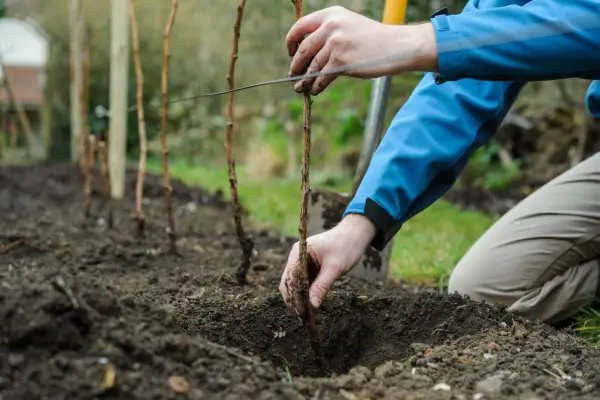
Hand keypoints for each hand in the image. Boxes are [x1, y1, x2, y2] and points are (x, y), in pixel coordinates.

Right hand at [279, 214, 375, 314]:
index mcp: (299, 253)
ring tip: (315, 316)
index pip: (289, 279)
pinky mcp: (310, 268)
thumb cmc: (346, 246)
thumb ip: (322, 286)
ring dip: (304, 300)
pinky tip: (321, 305)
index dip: (293, 297)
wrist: (356, 234)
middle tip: (307, 318)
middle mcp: (297, 257)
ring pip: (297, 286)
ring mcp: (303, 263)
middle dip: (297, 301)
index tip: (302, 313)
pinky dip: (311, 295)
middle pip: (289, 284)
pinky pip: (306, 284)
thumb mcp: (334, 268)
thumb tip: (312, 306)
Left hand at [286, 6, 437, 94]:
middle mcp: (331, 26)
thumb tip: (307, 55)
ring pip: (312, 66)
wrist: (397, 46)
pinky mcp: (341, 60)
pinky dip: (317, 85)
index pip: (300, 26)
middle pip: (303, 49)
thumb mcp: (349, 25)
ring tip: (301, 87)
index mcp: (331, 14)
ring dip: (305, 79)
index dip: (291, 41)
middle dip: (296, 64)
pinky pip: (322, 77)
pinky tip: (315, 90)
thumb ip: (329, 33)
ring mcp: (336, 43)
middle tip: (293, 75)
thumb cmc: (374, 39)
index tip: (290, 52)